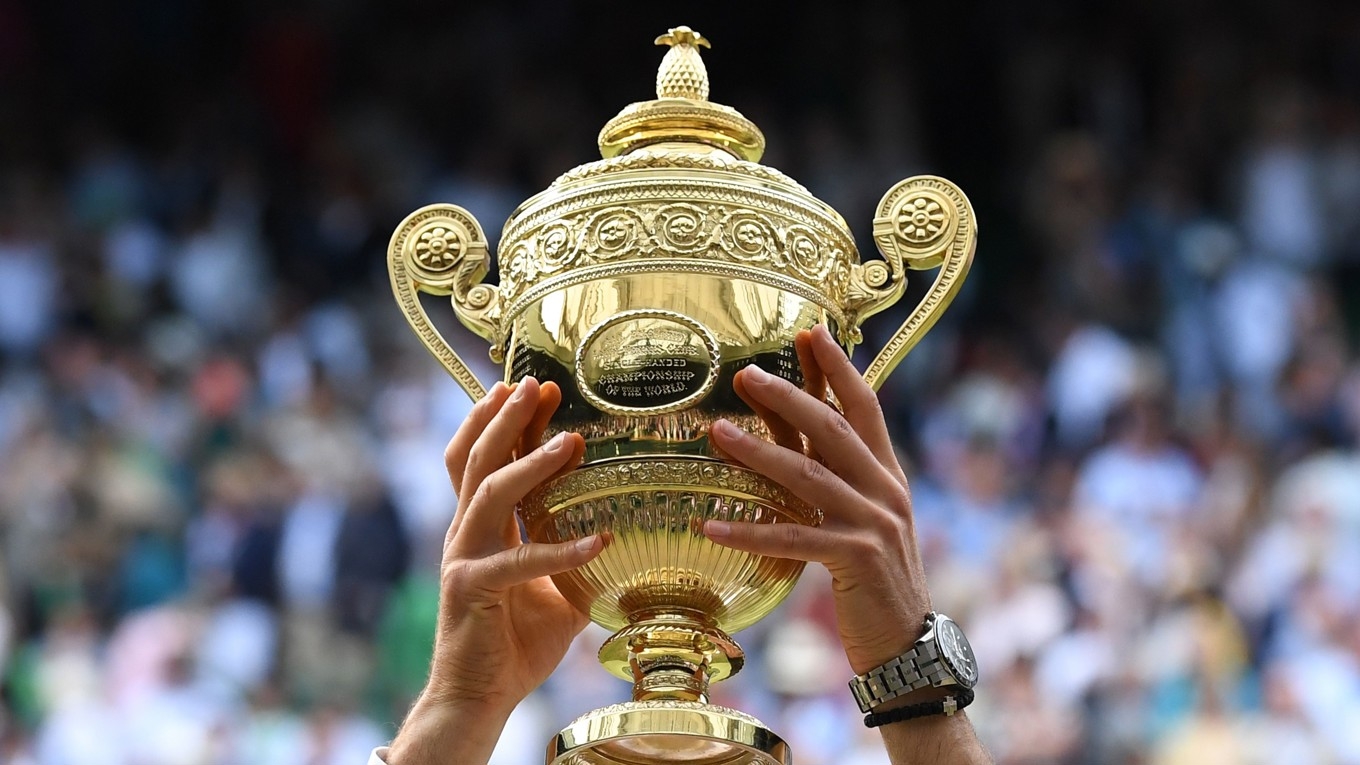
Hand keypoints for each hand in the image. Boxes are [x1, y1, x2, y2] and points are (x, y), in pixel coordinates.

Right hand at [389, 378, 597, 764]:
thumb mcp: (556, 589)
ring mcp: (464, 558)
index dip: (500, 420)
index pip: (481, 459)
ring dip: (529, 461)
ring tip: (570, 440)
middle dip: (506, 418)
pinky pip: (520, 561)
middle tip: (537, 385)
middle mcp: (465, 533)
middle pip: (476, 459)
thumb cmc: (516, 642)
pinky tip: (599, 542)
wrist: (480, 695)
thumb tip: (627, 539)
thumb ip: (575, 558)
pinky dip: (561, 550)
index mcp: (480, 527)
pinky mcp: (471, 589)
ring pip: (490, 492)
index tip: (529, 387)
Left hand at [703, 324, 931, 674]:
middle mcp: (885, 490)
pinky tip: (709, 525)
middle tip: (747, 372)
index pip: (865, 406)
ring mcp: (874, 523)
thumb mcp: (867, 521)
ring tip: (716, 433)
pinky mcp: (856, 559)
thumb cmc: (878, 582)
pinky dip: (748, 531)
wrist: (908, 645)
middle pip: (832, 429)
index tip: (812, 330)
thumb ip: (843, 481)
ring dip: (757, 452)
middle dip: (789, 395)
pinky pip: (792, 539)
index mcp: (888, 475)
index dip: (839, 367)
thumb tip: (805, 445)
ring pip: (808, 476)